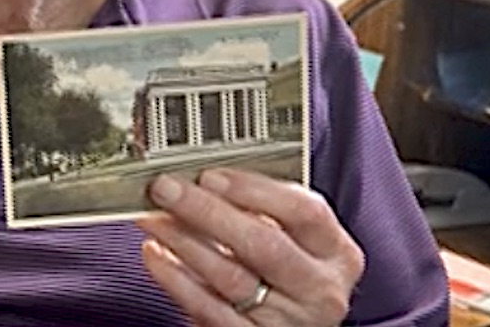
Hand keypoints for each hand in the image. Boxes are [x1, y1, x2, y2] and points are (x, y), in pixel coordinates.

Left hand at [136, 169, 364, 326]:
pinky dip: (177, 280)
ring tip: (153, 217)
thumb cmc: (286, 272)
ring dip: (183, 241)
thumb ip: (263, 209)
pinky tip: (157, 256)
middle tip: (167, 189)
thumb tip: (204, 177)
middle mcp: (319, 289)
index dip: (253, 190)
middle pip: (263, 245)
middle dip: (207, 211)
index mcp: (336, 253)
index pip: (304, 211)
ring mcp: (288, 321)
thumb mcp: (293, 239)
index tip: (209, 175)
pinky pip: (209, 310)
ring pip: (230, 276)